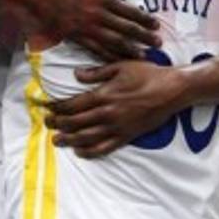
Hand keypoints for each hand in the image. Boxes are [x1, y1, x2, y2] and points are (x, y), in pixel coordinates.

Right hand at [15, 0, 159, 61]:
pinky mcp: (73, 36)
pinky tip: (116, 60)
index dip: (144, 19)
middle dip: (143, 37)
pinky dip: (106, 55)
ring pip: (112, 41)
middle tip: (159, 45)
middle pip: (125, 29)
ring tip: (143, 56)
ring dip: (129, 49)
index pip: (129, 11)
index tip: (156, 25)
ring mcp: (85, 27)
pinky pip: (93, 48)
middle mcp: (97, 14)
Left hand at [44, 61, 186, 156]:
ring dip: (68, 140)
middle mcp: (107, 113)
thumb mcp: (121, 66)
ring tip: (56, 141)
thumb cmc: (148, 74)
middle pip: (75, 122)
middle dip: (58, 124)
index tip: (46, 107)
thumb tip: (76, 75)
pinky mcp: (127, 136)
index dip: (56, 107)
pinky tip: (80, 152)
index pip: (72, 104)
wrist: (172, 90)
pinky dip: (89, 152)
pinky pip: (104, 148)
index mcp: (104, 94)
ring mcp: (117, 127)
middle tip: (47, 123)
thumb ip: (96, 72)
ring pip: (86, 138)